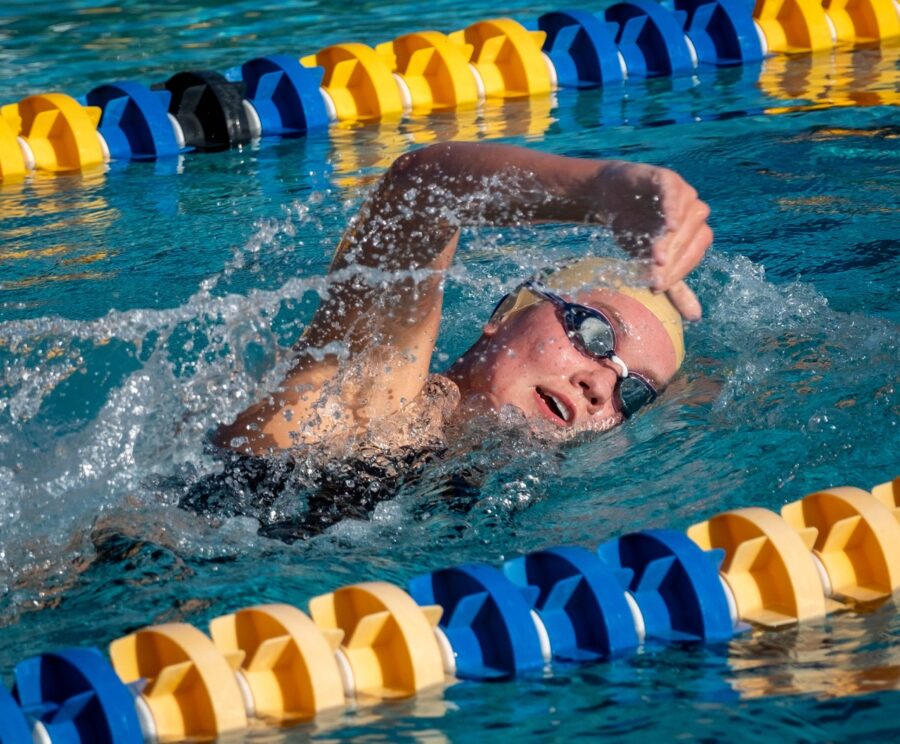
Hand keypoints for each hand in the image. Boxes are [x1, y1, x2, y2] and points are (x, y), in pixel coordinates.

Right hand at [600, 161, 711, 320]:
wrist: (610, 197)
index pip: (694, 253)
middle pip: (692, 235)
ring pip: (687, 214)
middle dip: (673, 258)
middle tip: (653, 274)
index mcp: (695, 231)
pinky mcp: (665, 178)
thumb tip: (695, 318)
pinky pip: (674, 190)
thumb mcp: (652, 262)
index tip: (657, 286)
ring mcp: (681, 192)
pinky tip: (667, 224)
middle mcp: (693, 210)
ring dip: (674, 236)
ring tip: (656, 255)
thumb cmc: (635, 228)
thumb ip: (674, 285)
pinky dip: (673, 206)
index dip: (679, 271)